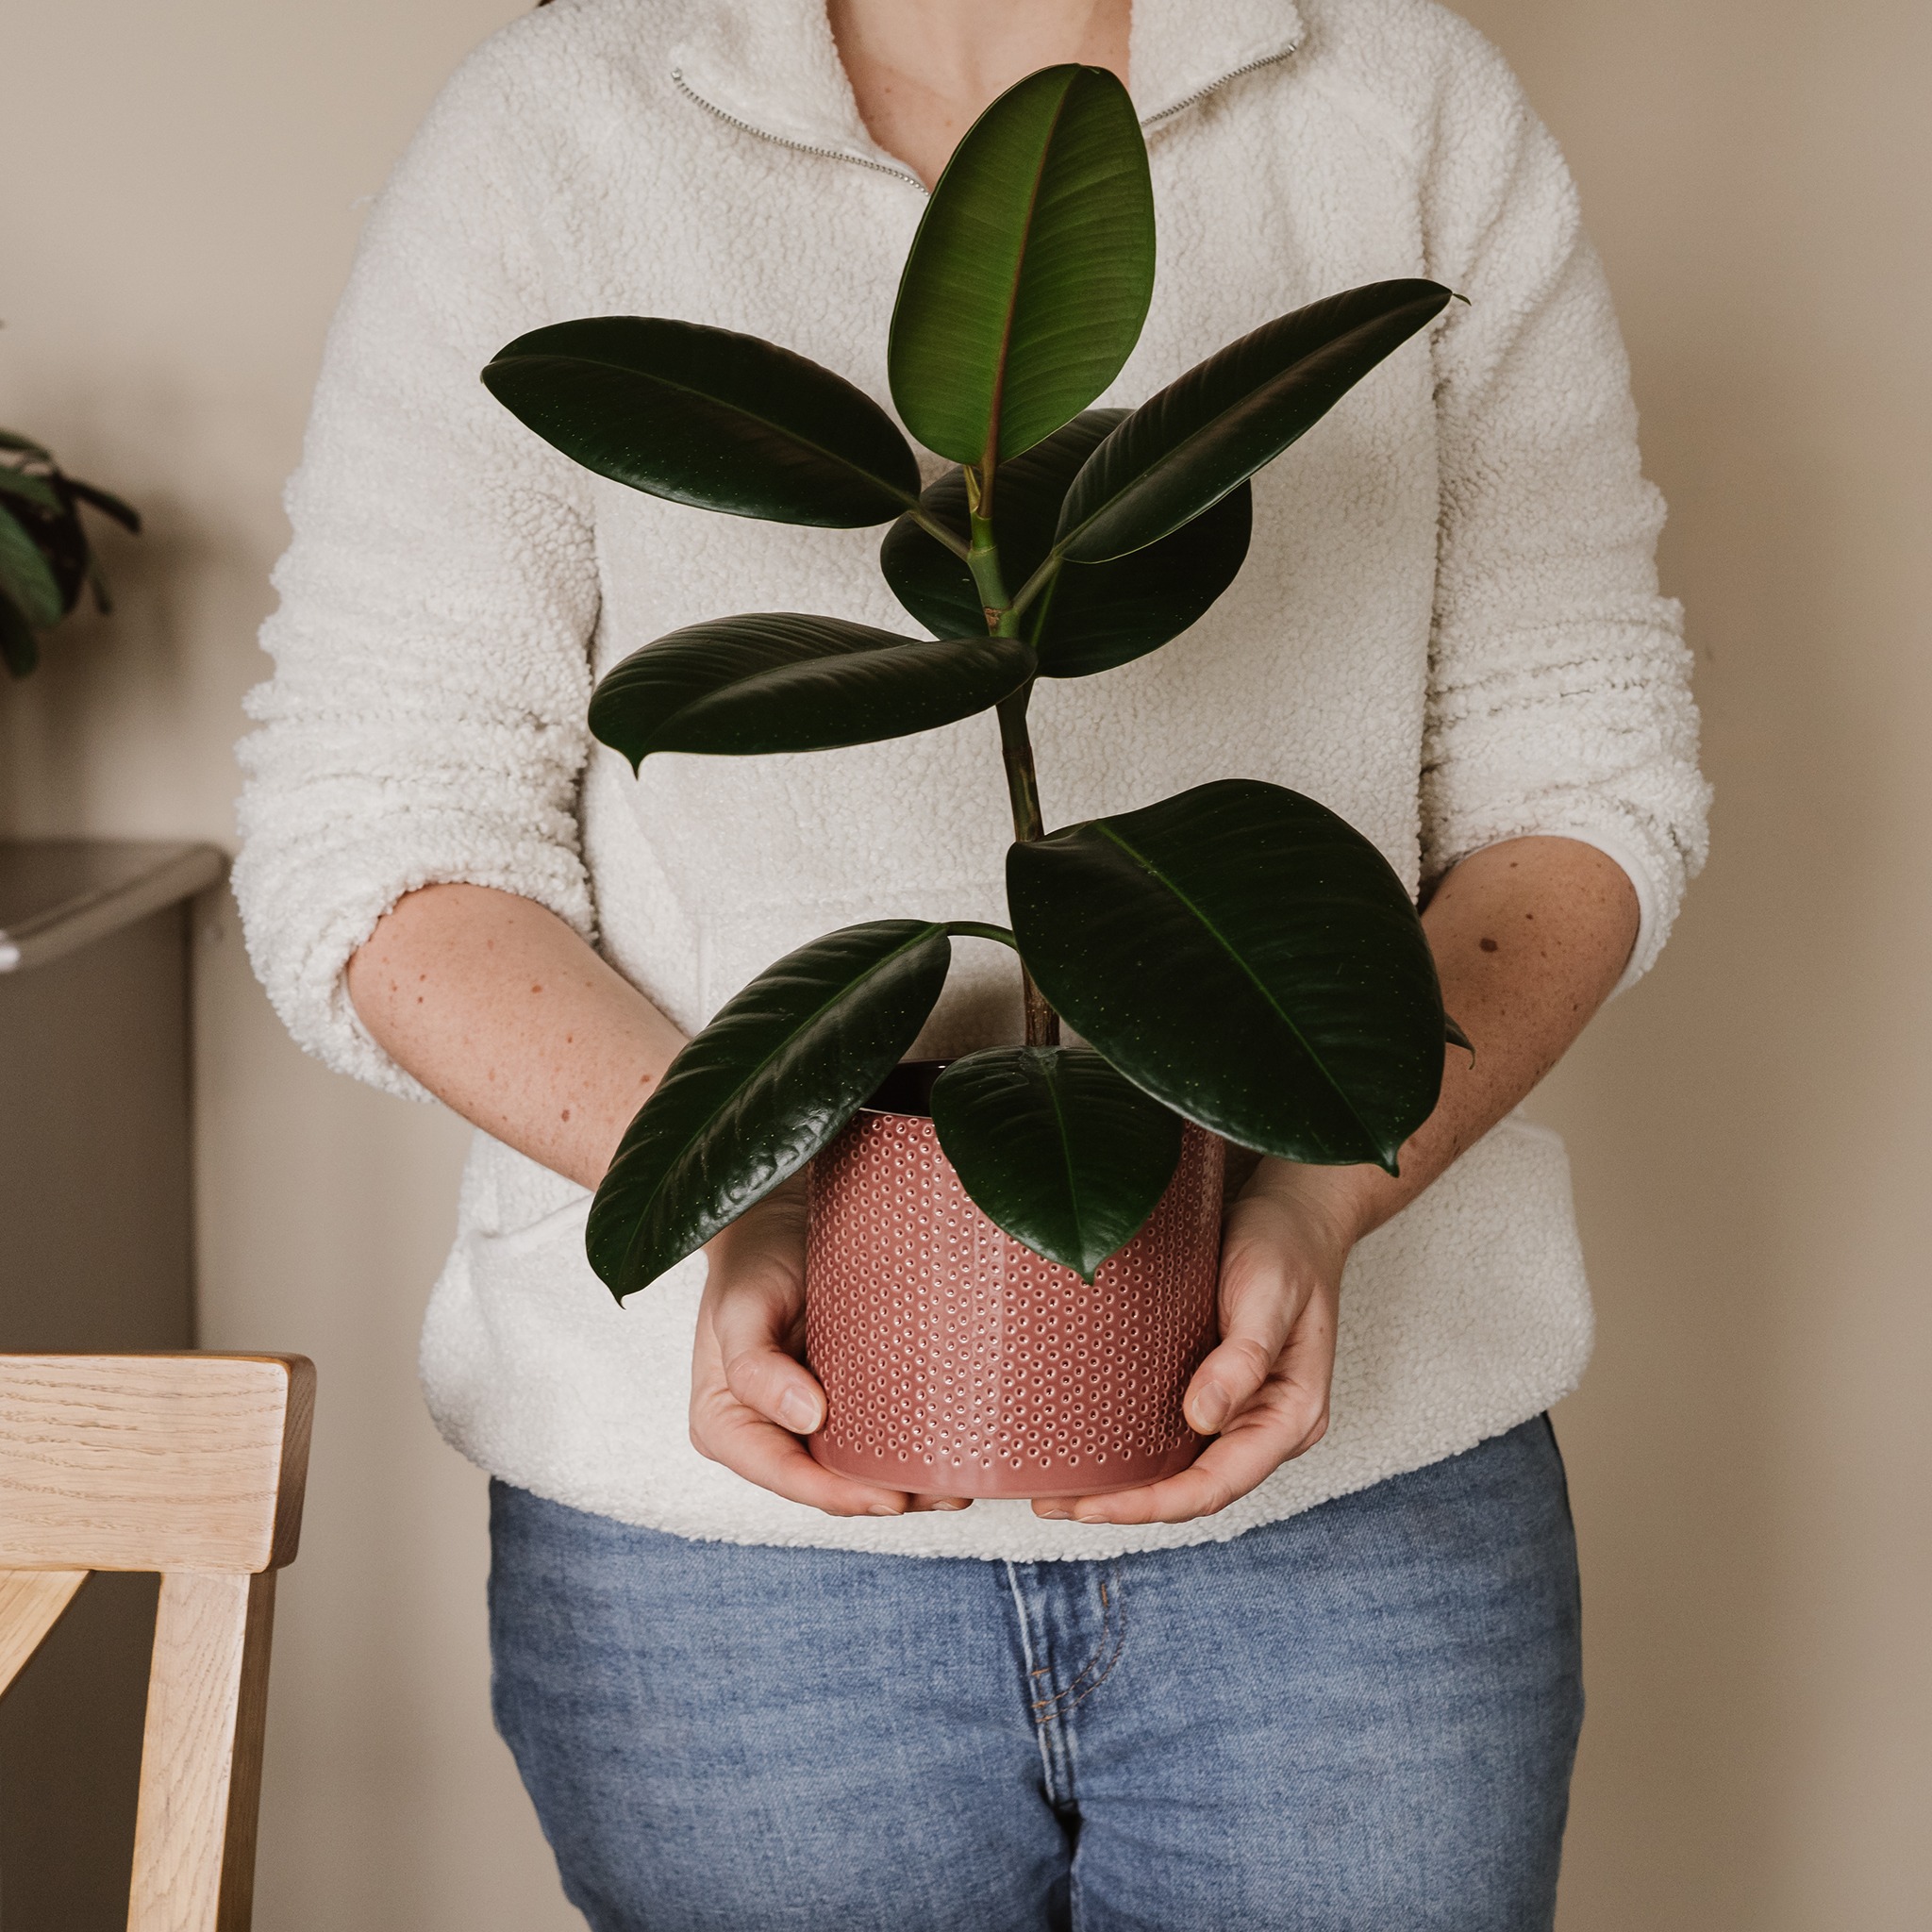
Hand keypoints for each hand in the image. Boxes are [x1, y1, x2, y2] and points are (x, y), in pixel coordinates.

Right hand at [689, 1177, 971, 1516]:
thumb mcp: (741, 1306)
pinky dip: (910, 1450)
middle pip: (826, 1485)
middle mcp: (768, 1433)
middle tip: (941, 1497)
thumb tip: (807, 1418)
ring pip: (857, 1472)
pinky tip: (949, 1454)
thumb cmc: (753, 1259)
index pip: (783, 1476)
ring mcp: (810, 1422)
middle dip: (881, 1498)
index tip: (888, 1498)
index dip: (835, 1495)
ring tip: (956, 1487)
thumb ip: (755, 1365)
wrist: (783, 1216)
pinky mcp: (847, 1401)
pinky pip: (877, 1437)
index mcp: (727, 1425)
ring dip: (906, 1484)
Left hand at [1033, 1161, 1360, 1525]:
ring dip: (1123, 1485)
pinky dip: (1131, 1448)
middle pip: (1192, 1489)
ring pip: (1179, 1467)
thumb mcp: (1270, 1296)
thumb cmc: (1288, 1248)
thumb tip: (1202, 1418)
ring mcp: (1240, 1410)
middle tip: (1051, 1504)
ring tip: (1056, 1489)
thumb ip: (1243, 1358)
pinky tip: (1089, 1444)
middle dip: (1126, 1505)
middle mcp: (1264, 1425)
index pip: (1216, 1485)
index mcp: (1290, 1417)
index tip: (1093, 1506)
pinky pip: (1172, 1433)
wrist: (1294, 1212)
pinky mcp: (1214, 1387)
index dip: (1153, 1505)